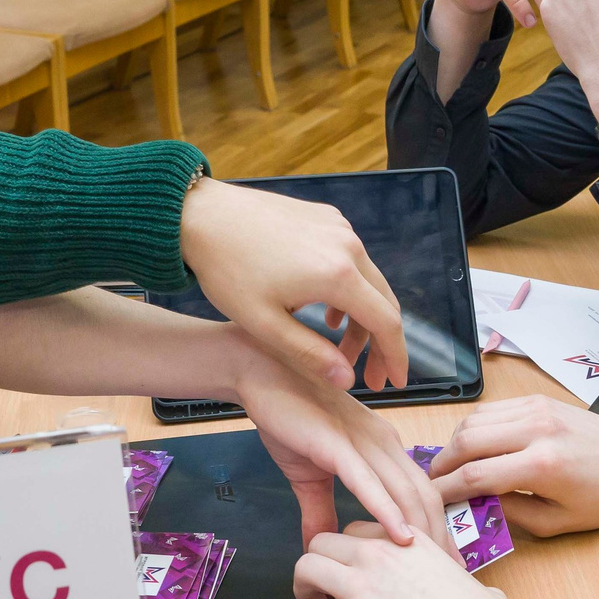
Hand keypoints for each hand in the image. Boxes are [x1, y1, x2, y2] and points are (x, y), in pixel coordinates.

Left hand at [181, 177, 406, 391]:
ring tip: (339, 348)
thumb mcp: (264, 324)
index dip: (395, 357)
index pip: (387, 323)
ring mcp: (338, 227)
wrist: (202, 215)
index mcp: (338, 274)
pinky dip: (349, 290)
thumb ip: (309, 354)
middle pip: (384, 301)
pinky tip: (327, 311)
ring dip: (361, 317)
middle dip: (381, 343)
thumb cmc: (227, 271)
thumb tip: (347, 380)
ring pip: (368, 280)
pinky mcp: (326, 217)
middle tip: (370, 376)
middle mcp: (348, 245)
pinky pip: (351, 259)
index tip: (394, 384)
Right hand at [232, 343, 448, 549]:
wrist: (260, 371)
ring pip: (404, 491)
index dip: (436, 529)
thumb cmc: (287, 416)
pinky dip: (387, 510)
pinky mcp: (337, 442)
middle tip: (446, 577)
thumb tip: (317, 548)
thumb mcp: (308, 476)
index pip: (421, 493)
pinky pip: (368, 480)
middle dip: (438, 538)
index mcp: (383, 447)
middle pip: (423, 496)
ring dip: (420, 531)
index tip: (443, 564)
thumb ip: (320, 510)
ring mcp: (363, 440)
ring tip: (430, 569)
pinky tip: (398, 536)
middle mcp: (383, 441)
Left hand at [292, 523, 527, 598]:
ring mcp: (361, 586)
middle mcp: (379, 554)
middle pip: (323, 542)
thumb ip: (466, 585)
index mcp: (407, 540)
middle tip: (326, 589)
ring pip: (305, 568)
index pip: (358, 529)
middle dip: (319, 564)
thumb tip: (490, 598)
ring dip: (305, 588)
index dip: (350, 553)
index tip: (354, 572)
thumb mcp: (470, 584)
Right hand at [428, 397, 598, 534]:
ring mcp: (536, 409)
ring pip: (474, 419)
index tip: (431, 501)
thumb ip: (510, 513)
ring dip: (454, 443)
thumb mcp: (557, 522)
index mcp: (542, 465)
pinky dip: (474, 427)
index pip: (475, 475)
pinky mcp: (537, 400)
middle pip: (466, 441)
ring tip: (450, 465)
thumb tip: (473, 504)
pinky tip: (473, 445)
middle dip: (442, 463)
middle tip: (434, 482)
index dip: (445, 490)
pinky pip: (492, 409)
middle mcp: (535, 430)